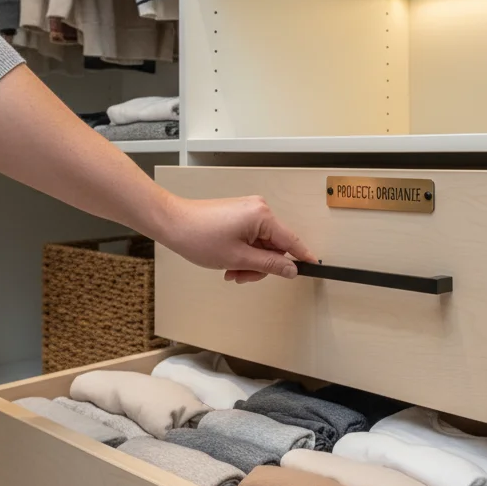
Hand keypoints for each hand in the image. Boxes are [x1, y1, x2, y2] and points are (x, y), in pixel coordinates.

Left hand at [155, 195, 315, 283]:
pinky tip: (228, 260)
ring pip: (261, 245)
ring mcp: (247, 211)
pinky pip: (250, 238)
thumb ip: (269, 265)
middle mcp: (258, 209)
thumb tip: (291, 269)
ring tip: (230, 269)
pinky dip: (242, 252)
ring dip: (249, 262)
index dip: (301, 256)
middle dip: (260, 265)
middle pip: (274, 246)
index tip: (313, 266)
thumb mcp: (238, 258)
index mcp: (262, 216)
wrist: (173, 223)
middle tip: (242, 276)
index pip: (291, 240)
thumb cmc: (198, 236)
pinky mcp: (238, 215)